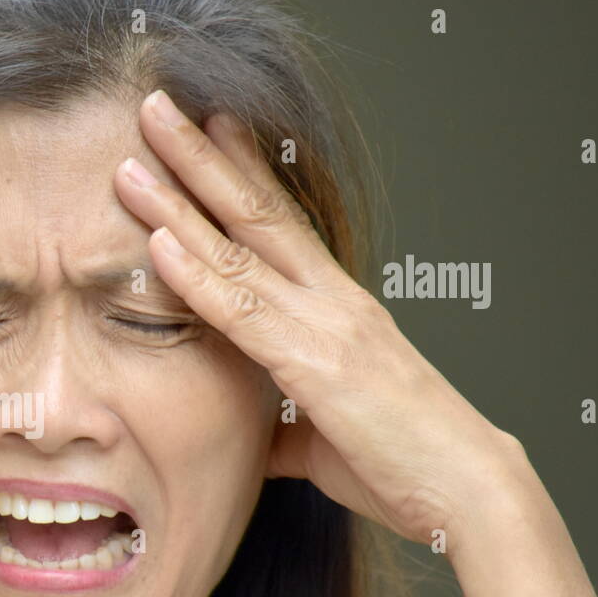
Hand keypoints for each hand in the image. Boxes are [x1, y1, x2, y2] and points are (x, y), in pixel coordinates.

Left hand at [113, 90, 528, 546]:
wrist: (463, 488)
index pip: (281, 222)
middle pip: (255, 212)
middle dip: (200, 158)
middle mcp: (330, 300)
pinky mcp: (315, 364)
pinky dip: (198, 276)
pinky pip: (242, 313)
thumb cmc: (400, 461)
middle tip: (156, 108)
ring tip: (134, 162)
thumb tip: (255, 436)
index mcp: (336, 307)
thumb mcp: (324, 436)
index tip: (210, 127)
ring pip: (239, 250)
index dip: (242, 171)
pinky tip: (161, 241)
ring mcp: (324, 325)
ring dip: (180, 204)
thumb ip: (281, 424)